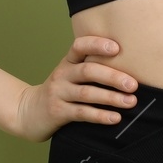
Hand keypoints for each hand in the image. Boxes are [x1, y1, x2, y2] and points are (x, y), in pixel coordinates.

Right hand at [13, 35, 138, 142]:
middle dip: (113, 77)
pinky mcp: (57, 112)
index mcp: (68, 61)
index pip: (80, 46)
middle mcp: (62, 74)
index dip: (97, 45)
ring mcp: (58, 93)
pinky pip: (81, 113)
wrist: (28, 112)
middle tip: (134, 85)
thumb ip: (93, 68)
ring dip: (111, 98)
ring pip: (87, 93)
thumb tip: (132, 69)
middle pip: (88, 71)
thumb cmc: (61, 91)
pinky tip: (115, 118)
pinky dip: (100, 115)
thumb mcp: (71, 74)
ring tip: (131, 102)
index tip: (117, 48)